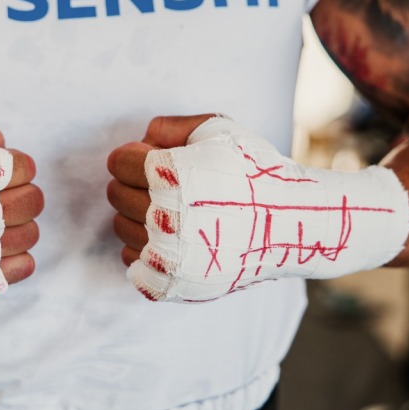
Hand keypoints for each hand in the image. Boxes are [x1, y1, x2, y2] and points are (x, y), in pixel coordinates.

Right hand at [0, 120, 41, 300]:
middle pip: (31, 201)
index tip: (4, 174)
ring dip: (22, 227)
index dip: (19, 168)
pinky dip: (18, 259)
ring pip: (29, 235)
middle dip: (25, 196)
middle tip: (8, 200)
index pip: (23, 167)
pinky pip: (19, 269)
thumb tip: (4, 141)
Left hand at [108, 115, 408, 302]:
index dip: (133, 156)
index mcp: (171, 176)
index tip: (151, 159)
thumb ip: (172, 126)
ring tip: (171, 211)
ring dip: (138, 217)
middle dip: (132, 183)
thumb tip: (141, 140)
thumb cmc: (255, 172)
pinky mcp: (172, 283)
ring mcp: (168, 256)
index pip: (119, 162)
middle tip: (160, 185)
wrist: (293, 224)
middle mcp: (165, 217)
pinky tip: (172, 240)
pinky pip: (133, 264)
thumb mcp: (219, 129)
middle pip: (116, 195)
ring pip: (121, 228)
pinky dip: (145, 251)